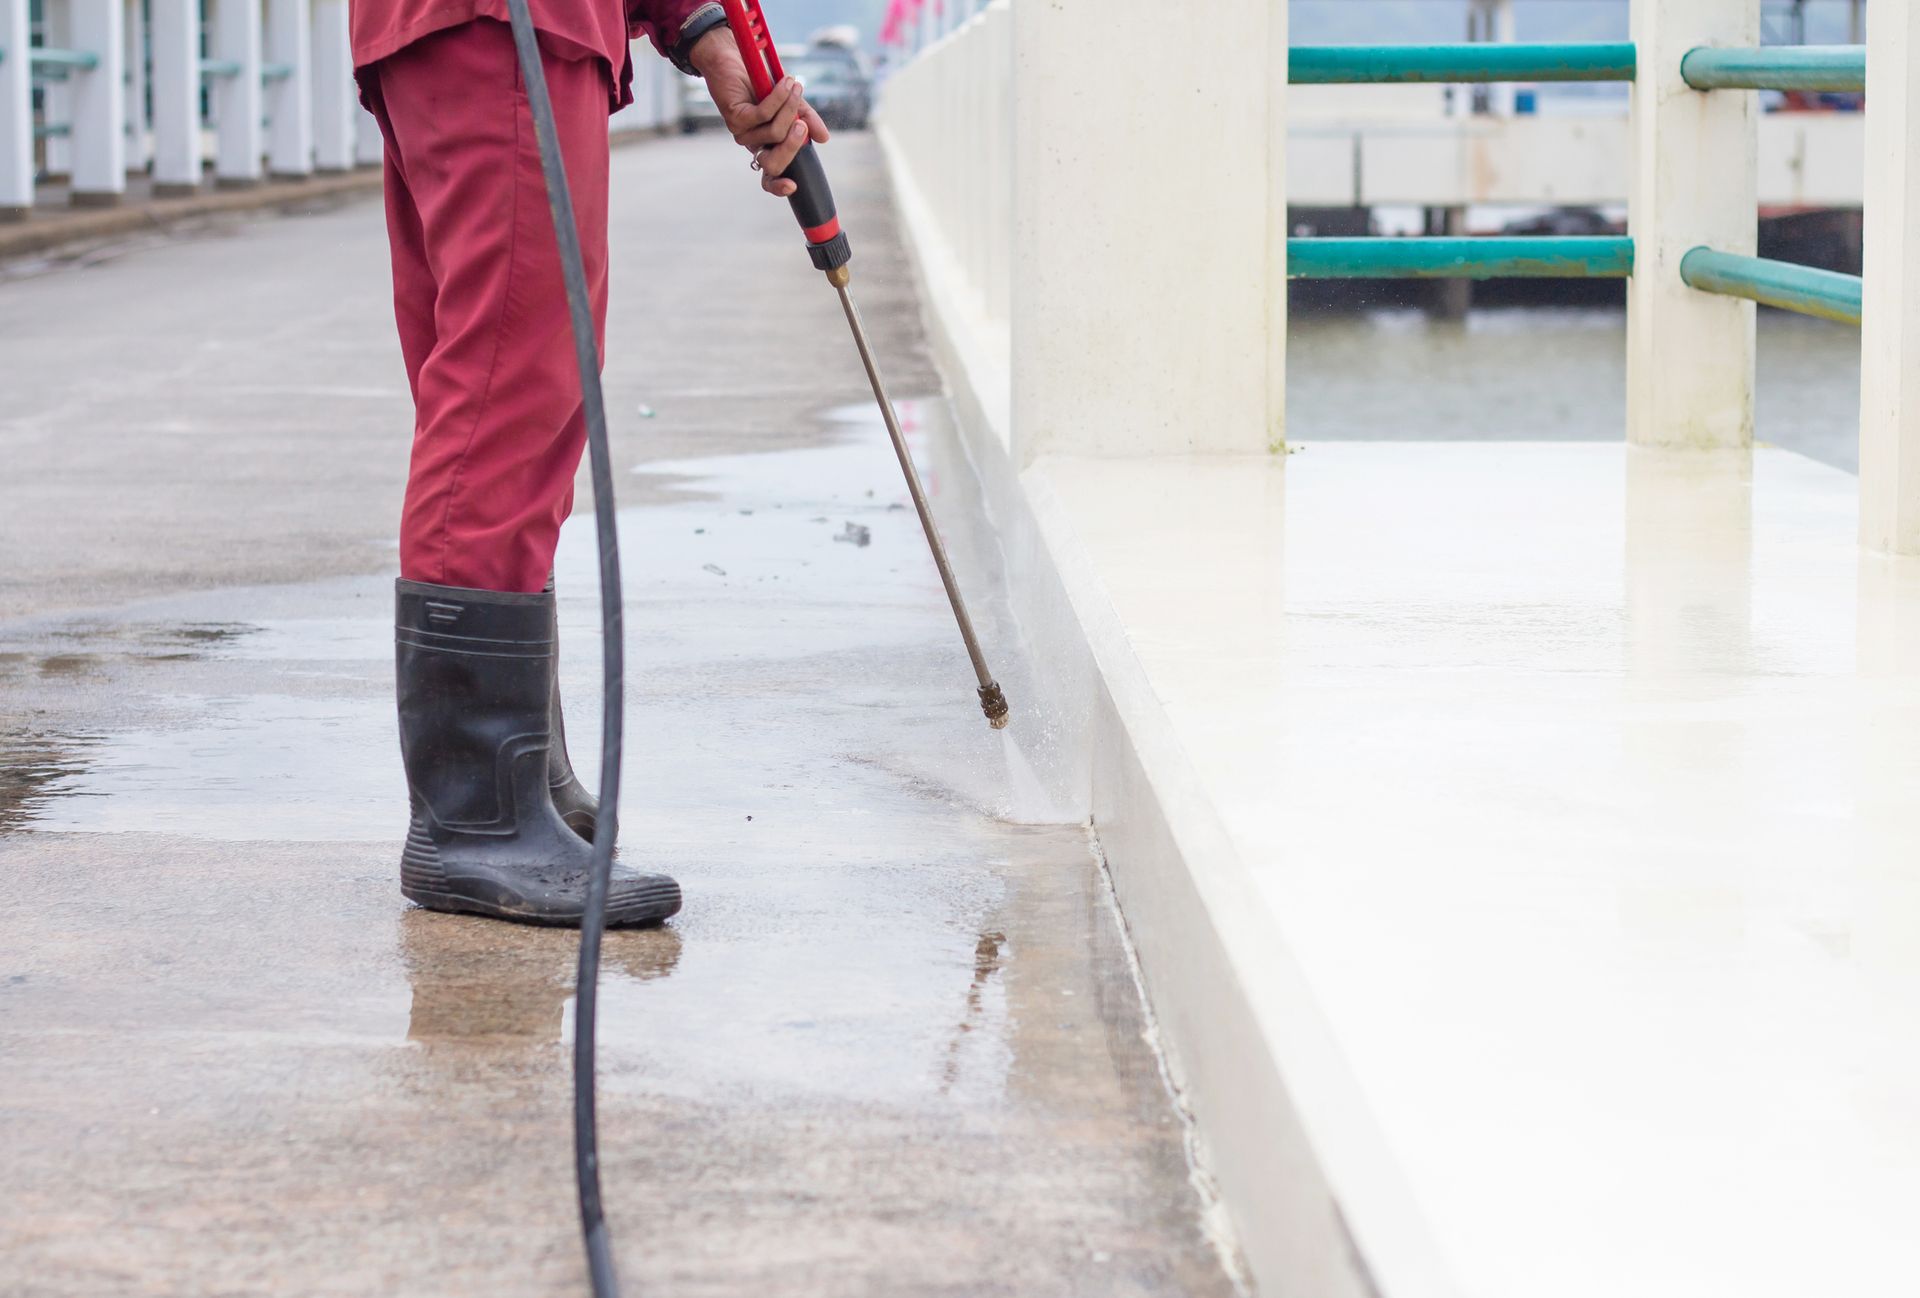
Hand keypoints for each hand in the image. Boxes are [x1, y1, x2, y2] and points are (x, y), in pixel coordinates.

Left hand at [688, 27, 830, 197]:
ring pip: (774, 133)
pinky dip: (779, 98)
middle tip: (802, 124)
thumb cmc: (763, 81)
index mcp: (767, 146)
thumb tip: (823, 138)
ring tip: (795, 85)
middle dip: (792, 145)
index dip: (779, 187)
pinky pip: (764, 114)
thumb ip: (806, 119)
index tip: (793, 187)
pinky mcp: (735, 116)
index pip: (770, 177)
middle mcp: (753, 143)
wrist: (734, 57)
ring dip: (789, 107)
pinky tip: (786, 83)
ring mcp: (742, 132)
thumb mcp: (792, 102)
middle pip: (773, 164)